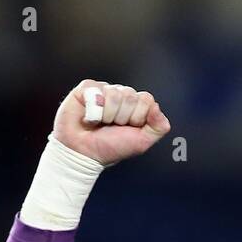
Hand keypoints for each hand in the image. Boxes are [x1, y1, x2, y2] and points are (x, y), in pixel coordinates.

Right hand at [52, 79, 170, 166]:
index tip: (128, 129)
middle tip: (111, 127)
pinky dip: (93, 107)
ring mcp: (104, 91)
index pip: (146, 99)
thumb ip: (158, 127)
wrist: (83, 153)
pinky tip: (89, 116)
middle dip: (122, 117)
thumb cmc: (109, 148)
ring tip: (100, 123)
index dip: (138, 116)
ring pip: (114, 93)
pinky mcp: (86, 88)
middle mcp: (121, 96)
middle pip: (130, 95)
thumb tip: (156, 107)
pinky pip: (95, 90)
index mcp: (135, 107)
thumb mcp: (141, 143)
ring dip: (107, 114)